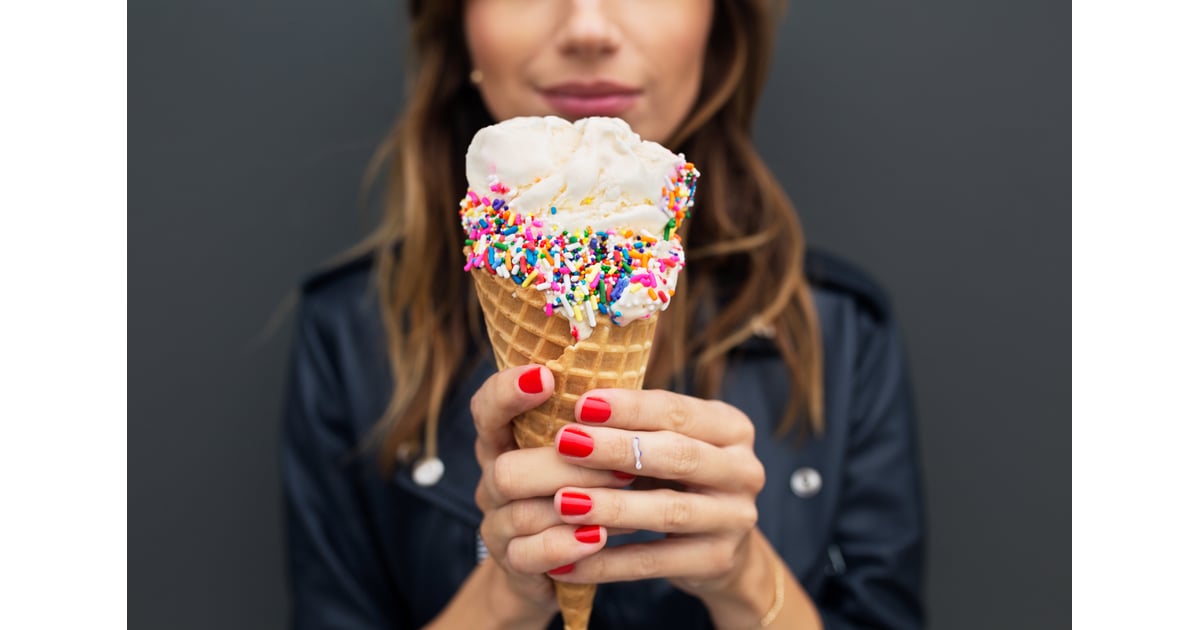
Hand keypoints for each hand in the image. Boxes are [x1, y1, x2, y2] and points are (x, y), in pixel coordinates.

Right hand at [469, 365, 634, 621]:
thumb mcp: (583, 451)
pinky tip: (599, 538)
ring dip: (578, 505)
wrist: (562, 568)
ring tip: (626, 501)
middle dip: (564, 465)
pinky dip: (566, 545)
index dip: (506, 392)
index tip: (544, 377)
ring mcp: (498, 524)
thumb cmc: (584, 490)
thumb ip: (591, 422)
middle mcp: (493, 480)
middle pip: (507, 469)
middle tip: (620, 465)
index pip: (486, 409)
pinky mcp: (513, 563)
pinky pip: (528, 555)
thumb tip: (623, 388)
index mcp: (505, 441)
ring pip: (521, 513)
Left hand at [544, 389, 766, 598]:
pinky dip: (608, 563)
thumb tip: (571, 408)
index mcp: (732, 428)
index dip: (630, 407)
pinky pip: (654, 562)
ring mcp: (736, 518)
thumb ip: (635, 425)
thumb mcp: (669, 443)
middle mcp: (744, 470)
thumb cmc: (677, 477)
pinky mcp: (717, 561)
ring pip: (669, 511)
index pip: (677, 411)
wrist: (722, 546)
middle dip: (618, 449)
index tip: (581, 404)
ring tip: (564, 502)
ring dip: (612, 507)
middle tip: (566, 443)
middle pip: (678, 456)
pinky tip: (567, 562)